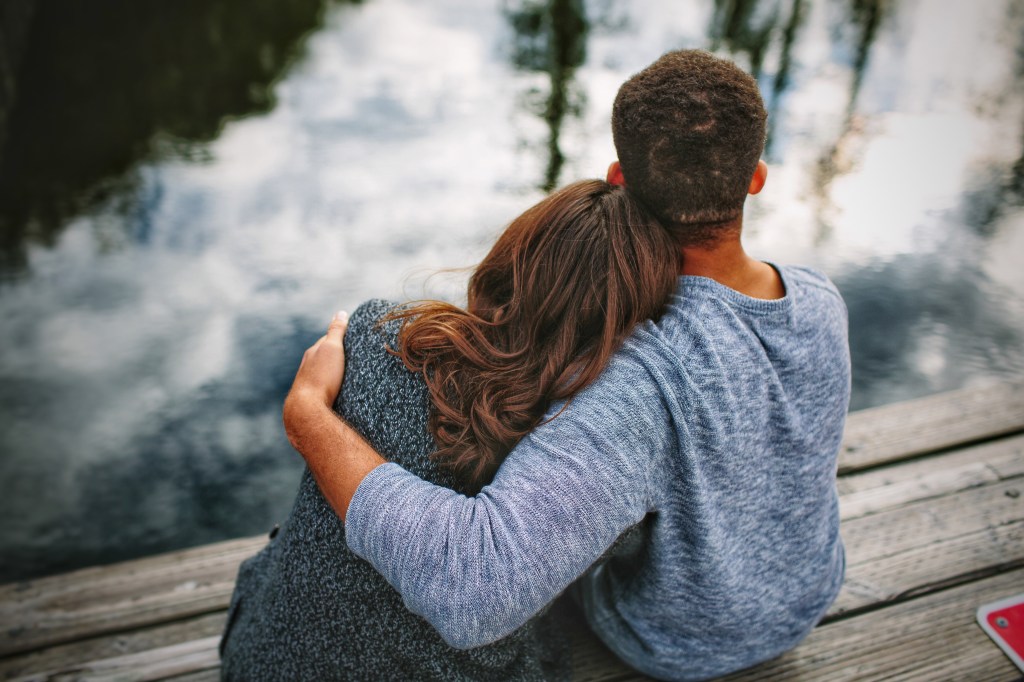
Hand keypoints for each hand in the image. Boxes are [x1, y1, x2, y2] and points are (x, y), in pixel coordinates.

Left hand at [283, 311, 348, 437]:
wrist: (307, 408)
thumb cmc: (322, 377)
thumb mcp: (332, 349)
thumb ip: (336, 331)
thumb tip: (341, 312)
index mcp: (313, 352)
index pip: (328, 339)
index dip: (341, 337)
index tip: (354, 337)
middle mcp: (308, 365)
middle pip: (325, 356)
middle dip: (337, 355)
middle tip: (355, 356)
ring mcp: (309, 381)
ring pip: (323, 372)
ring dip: (334, 371)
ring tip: (349, 374)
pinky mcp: (312, 397)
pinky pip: (324, 386)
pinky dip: (331, 384)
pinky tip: (338, 390)